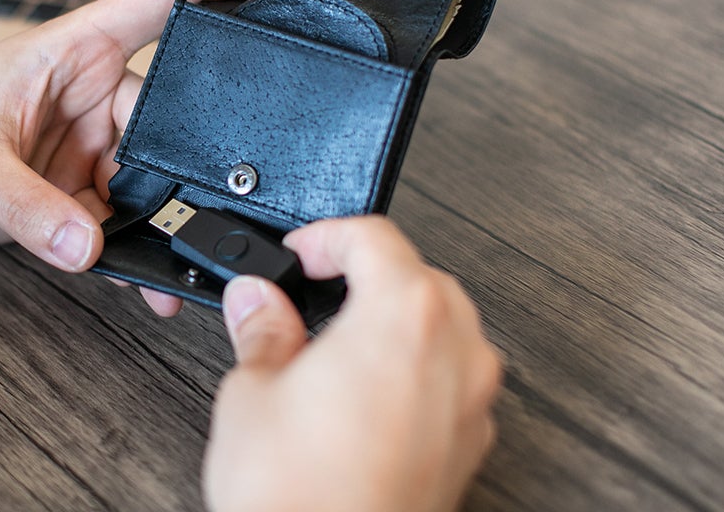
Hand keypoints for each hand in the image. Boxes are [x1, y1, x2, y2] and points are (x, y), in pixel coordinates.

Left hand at [0, 0, 305, 312]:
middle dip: (197, 156)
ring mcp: (91, 144)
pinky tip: (149, 280)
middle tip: (219, 195)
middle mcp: (93, 93)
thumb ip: (29, 205)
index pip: (165, 0)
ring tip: (178, 255)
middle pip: (174, 115)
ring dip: (166, 219)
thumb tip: (89, 244)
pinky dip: (137, 251)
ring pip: (155, 178)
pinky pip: (124, 221)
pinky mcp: (78, 191)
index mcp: (75, 51)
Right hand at [203, 216, 501, 511]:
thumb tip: (257, 301)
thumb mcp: (253, 391)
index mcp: (405, 314)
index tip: (298, 254)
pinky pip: (451, 381)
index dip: (326, 237)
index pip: (374, 237)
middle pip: (420, 277)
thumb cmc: (299, 494)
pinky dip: (413, 370)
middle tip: (310, 291)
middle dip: (365, 275)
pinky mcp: (469, 447)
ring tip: (334, 345)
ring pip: (446, 329)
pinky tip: (362, 395)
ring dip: (395, 321)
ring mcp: (470, 403)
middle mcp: (454, 352)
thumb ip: (262, 329)